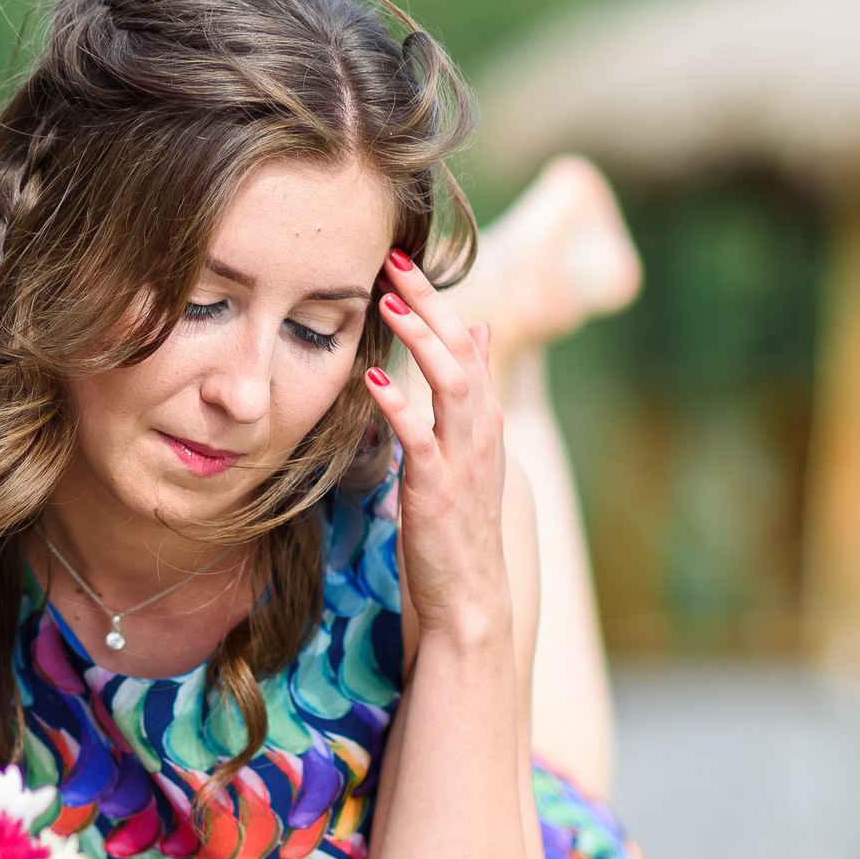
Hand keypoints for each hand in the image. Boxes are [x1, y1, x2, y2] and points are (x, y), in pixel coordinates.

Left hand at [366, 248, 509, 648]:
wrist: (468, 598)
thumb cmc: (457, 524)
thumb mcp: (467, 448)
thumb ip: (469, 391)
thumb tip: (477, 329)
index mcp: (483, 419)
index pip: (465, 343)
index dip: (436, 301)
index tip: (403, 262)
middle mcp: (481, 432)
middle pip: (461, 350)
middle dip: (430, 303)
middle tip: (397, 261)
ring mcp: (464, 460)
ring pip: (452, 384)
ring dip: (421, 341)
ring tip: (388, 304)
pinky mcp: (441, 491)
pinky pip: (422, 440)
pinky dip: (400, 407)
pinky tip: (376, 381)